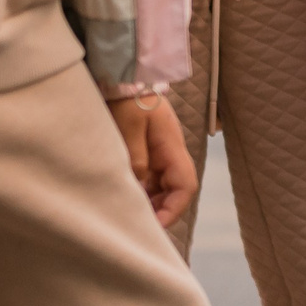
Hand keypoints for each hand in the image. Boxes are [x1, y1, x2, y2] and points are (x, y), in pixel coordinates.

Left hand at [107, 93, 197, 229]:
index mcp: (171, 148)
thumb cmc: (126, 100)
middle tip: (136, 226)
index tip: (155, 226)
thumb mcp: (128, 127)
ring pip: (161, 189)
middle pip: (174, 192)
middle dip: (160, 212)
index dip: (174, 210)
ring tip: (126, 215)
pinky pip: (149, 181)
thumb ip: (135, 159)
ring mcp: (158, 154)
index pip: (184, 186)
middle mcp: (169, 154)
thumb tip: (139, 187)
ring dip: (149, 204)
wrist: (121, 79)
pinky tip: (123, 198)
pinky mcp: (146, 154)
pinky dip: (140, 193)